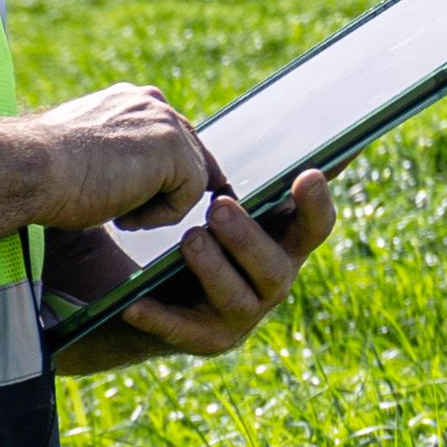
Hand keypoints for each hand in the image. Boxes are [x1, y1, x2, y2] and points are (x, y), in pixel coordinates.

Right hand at [0, 83, 210, 232]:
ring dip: (157, 206)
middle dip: (171, 190)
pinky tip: (124, 216)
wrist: (29, 168)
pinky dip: (160, 216)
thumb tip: (129, 177)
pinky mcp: (174, 150)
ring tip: (117, 214)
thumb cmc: (44, 170)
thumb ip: (114, 152)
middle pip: (191, 154)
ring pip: (190, 178)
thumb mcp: (85, 154)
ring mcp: (166, 123)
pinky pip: (190, 196)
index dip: (168, 172)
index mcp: (130, 99)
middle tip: (130, 216)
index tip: (154, 200)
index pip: (171, 135)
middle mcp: (153, 103)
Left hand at [85, 169, 332, 361]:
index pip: (313, 225)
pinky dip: (160, 316)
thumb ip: (225, 163)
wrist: (129, 281)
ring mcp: (240, 315)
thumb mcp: (199, 190)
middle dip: (251, 238)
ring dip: (215, 269)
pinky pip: (182, 331)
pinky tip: (135, 302)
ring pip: (239, 299)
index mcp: (280, 241)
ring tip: (188, 242)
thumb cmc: (179, 223)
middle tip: (220, 207)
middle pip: (277, 267)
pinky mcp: (203, 340)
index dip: (316, 203)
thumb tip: (262, 106)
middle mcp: (270, 280)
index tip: (308, 174)